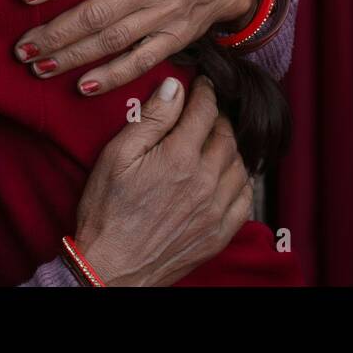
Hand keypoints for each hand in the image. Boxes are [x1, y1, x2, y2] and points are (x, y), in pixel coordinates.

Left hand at [15, 0, 257, 94]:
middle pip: (97, 12)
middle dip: (56, 33)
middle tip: (22, 48)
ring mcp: (164, 15)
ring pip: (113, 40)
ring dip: (73, 57)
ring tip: (39, 67)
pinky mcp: (174, 41)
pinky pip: (141, 62)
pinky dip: (112, 76)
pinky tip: (83, 86)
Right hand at [72, 75, 252, 285]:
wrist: (111, 268)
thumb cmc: (107, 211)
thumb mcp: (117, 156)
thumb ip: (150, 119)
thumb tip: (174, 88)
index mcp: (179, 157)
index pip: (205, 111)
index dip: (205, 92)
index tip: (202, 84)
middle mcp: (205, 182)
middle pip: (227, 135)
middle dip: (218, 117)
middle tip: (207, 112)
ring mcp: (215, 210)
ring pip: (240, 164)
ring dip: (231, 147)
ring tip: (215, 142)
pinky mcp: (219, 234)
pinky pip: (245, 199)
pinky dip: (240, 181)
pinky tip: (226, 177)